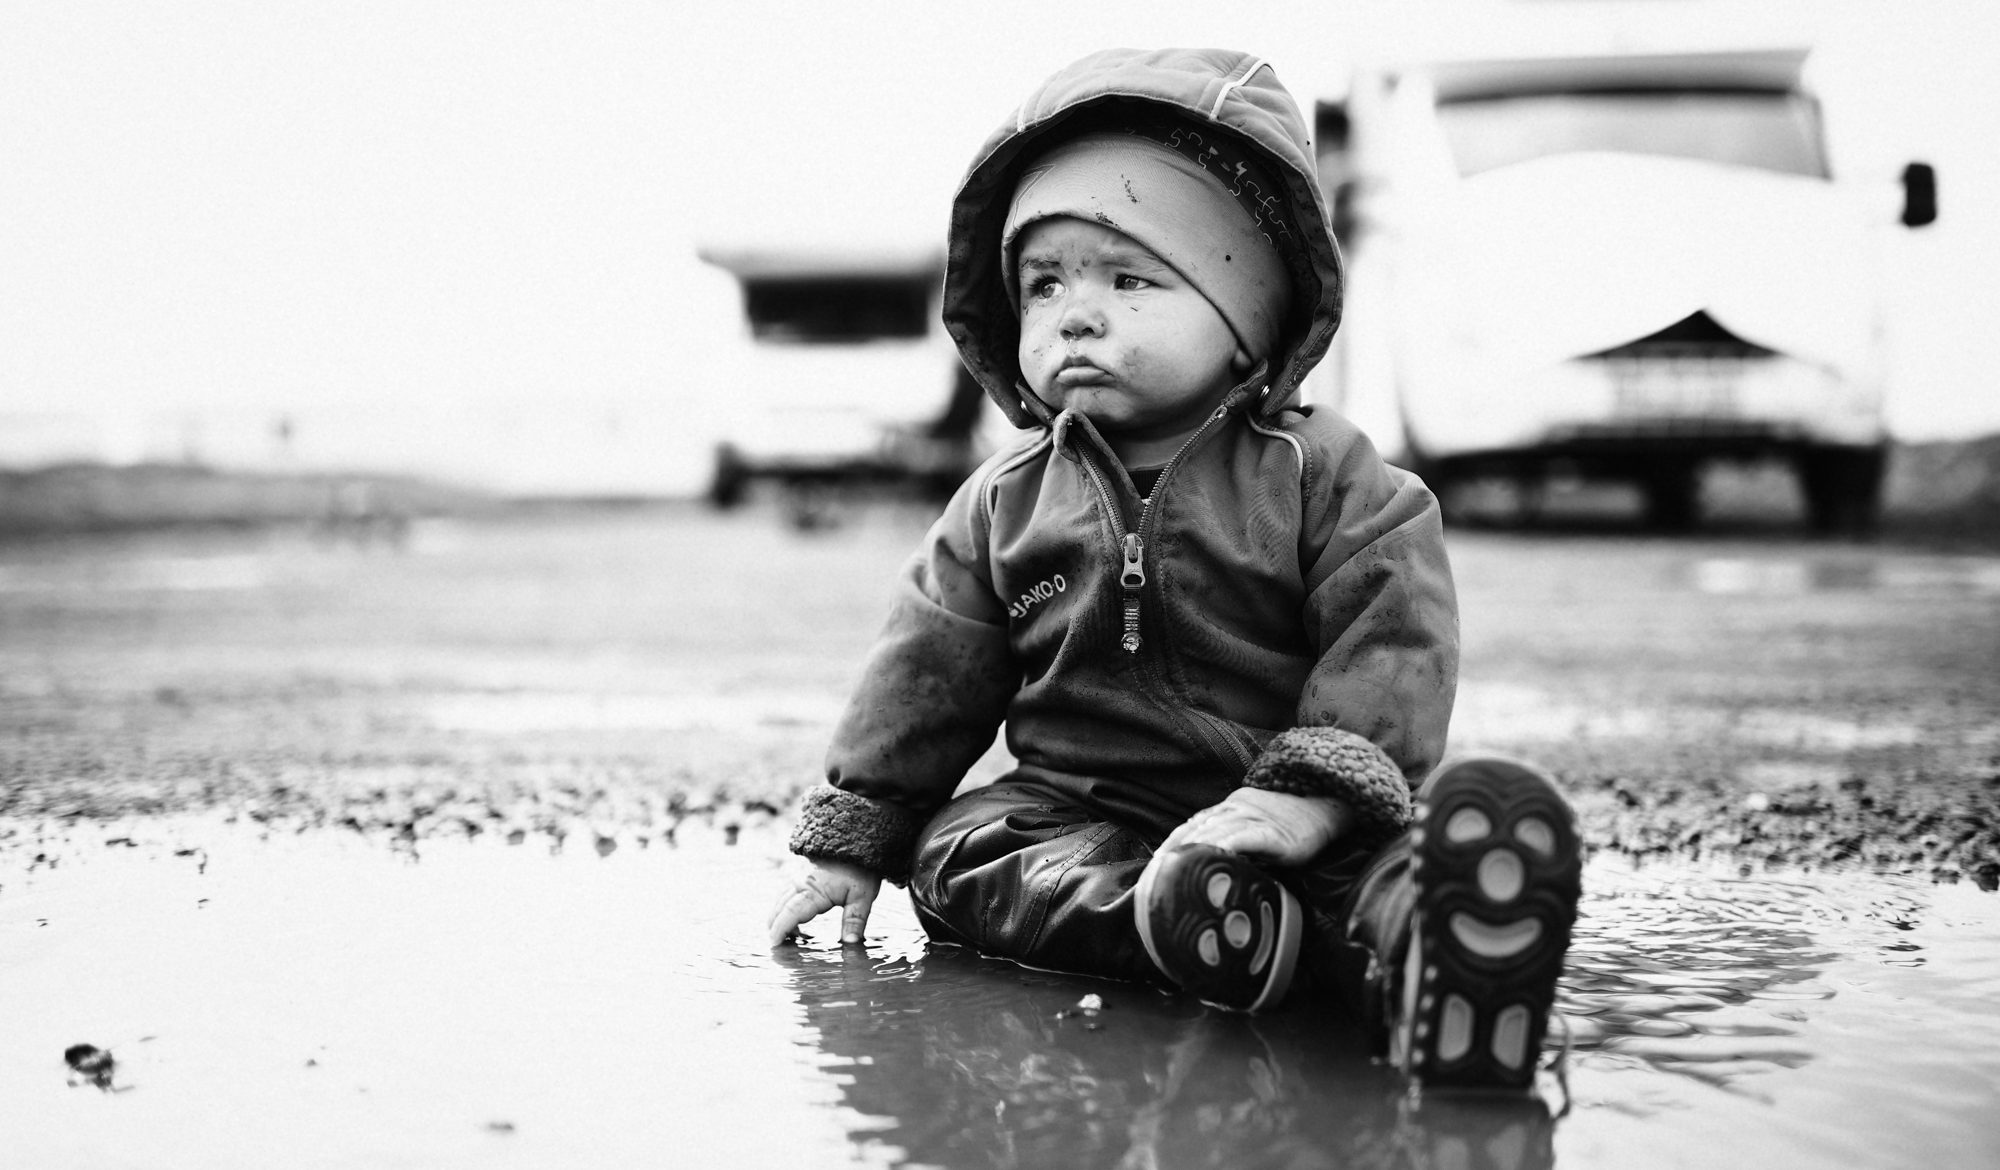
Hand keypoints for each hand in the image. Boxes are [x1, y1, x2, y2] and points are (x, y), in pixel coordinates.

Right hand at [768, 858, 881, 945]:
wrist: (855, 840)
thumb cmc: (860, 869)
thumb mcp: (862, 897)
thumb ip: (855, 921)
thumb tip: (851, 944)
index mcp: (814, 890)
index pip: (790, 914)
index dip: (780, 930)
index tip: (774, 945)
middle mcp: (800, 883)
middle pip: (779, 909)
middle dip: (775, 928)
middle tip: (778, 947)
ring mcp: (797, 876)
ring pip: (779, 901)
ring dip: (778, 918)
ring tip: (785, 938)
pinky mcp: (799, 873)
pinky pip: (784, 893)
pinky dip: (783, 908)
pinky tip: (792, 920)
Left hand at [1159, 787, 1351, 866]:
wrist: (1326, 809)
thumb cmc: (1292, 826)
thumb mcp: (1255, 831)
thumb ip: (1235, 845)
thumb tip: (1213, 870)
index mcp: (1228, 810)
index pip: (1191, 826)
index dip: (1170, 844)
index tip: (1153, 866)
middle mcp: (1235, 809)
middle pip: (1194, 829)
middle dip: (1172, 851)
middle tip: (1154, 875)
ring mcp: (1252, 817)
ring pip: (1213, 831)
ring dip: (1190, 850)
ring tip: (1171, 869)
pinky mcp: (1271, 831)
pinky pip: (1243, 837)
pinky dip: (1224, 846)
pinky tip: (1210, 856)